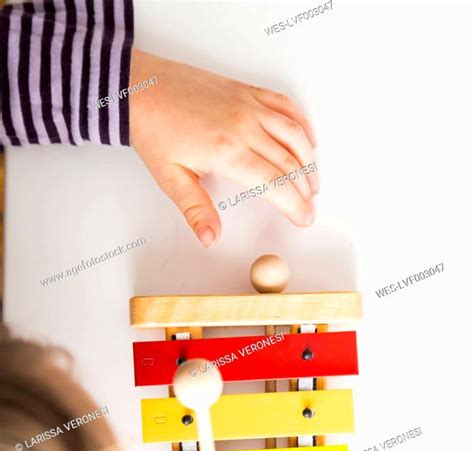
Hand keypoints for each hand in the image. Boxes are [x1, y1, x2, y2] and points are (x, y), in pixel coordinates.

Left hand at [129, 48, 317, 246]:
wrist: (141, 88)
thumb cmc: (154, 130)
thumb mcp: (170, 178)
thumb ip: (195, 209)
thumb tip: (210, 238)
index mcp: (227, 152)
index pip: (274, 183)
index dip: (295, 204)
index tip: (304, 218)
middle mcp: (245, 126)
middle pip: (290, 162)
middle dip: (305, 189)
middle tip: (309, 208)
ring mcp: (248, 106)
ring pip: (294, 134)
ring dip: (309, 160)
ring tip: (313, 182)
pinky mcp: (247, 92)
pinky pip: (285, 106)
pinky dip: (302, 124)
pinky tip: (307, 140)